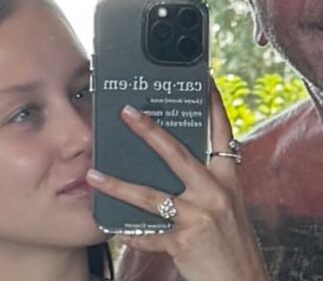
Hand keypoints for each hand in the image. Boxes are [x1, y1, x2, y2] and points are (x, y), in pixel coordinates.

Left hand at [85, 84, 266, 280]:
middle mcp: (216, 193)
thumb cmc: (229, 244)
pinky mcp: (186, 242)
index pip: (222, 134)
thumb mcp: (224, 205)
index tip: (203, 79)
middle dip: (149, 130)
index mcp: (227, 180)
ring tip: (93, 175)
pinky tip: (114, 228)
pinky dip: (130, 233)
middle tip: (125, 111)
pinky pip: (148, 234)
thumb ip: (201, 182)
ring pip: (151, 195)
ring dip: (117, 185)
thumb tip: (165, 158)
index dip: (212, 105)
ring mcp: (201, 217)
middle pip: (177, 153)